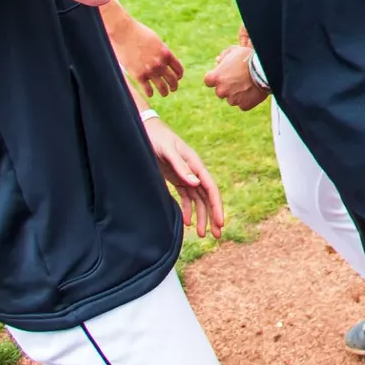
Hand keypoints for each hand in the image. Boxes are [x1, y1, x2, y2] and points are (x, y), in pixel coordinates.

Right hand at [105, 13, 183, 96]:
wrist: (124, 33)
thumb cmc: (139, 34)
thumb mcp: (156, 42)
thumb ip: (162, 52)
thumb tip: (165, 61)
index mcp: (166, 54)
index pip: (178, 69)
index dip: (179, 75)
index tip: (178, 78)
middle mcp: (160, 64)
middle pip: (172, 79)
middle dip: (174, 86)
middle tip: (173, 89)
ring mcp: (150, 70)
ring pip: (162, 87)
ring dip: (165, 92)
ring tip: (165, 94)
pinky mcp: (138, 75)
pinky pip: (147, 89)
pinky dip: (150, 93)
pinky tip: (151, 94)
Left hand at [144, 117, 225, 236]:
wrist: (144, 129)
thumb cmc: (156, 138)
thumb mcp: (167, 150)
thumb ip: (180, 166)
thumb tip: (196, 184)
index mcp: (195, 164)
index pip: (210, 188)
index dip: (216, 206)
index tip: (220, 222)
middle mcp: (193, 171)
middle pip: (207, 197)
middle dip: (213, 216)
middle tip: (217, 235)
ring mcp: (185, 176)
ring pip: (198, 200)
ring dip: (201, 217)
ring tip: (201, 234)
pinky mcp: (176, 179)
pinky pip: (186, 197)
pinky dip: (188, 210)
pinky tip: (187, 222)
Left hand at [204, 44, 269, 111]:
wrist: (264, 68)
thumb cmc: (248, 57)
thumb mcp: (234, 51)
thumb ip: (224, 55)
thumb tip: (218, 60)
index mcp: (215, 77)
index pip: (209, 81)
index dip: (217, 78)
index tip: (225, 75)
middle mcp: (221, 90)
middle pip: (221, 91)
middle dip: (228, 87)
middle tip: (240, 80)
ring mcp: (232, 99)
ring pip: (232, 99)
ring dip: (238, 94)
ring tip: (249, 85)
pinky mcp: (244, 105)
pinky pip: (243, 104)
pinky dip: (247, 100)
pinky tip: (254, 92)